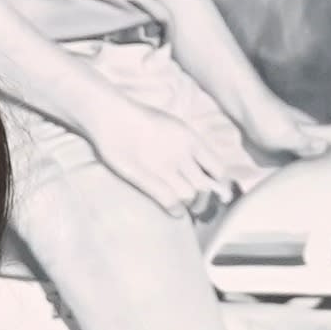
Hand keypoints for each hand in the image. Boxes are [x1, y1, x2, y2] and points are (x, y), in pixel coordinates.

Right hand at [86, 90, 242, 214]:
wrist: (113, 117)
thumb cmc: (138, 117)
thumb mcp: (171, 124)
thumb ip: (185, 142)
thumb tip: (195, 160)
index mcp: (191, 139)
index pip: (217, 168)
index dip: (217, 182)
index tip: (213, 188)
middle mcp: (182, 154)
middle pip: (204, 187)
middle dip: (205, 200)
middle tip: (201, 206)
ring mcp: (165, 168)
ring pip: (190, 196)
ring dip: (191, 207)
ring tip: (189, 210)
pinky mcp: (147, 179)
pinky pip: (170, 201)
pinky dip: (176, 211)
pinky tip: (176, 213)